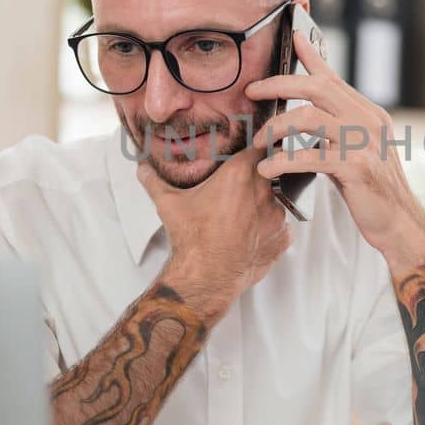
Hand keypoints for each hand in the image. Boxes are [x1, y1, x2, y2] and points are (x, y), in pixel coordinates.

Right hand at [136, 145, 290, 317]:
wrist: (205, 276)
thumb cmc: (191, 239)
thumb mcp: (168, 204)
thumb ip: (154, 181)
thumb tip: (142, 169)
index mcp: (239, 175)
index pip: (260, 148)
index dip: (257, 147)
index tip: (251, 152)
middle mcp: (263, 192)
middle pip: (269, 172)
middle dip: (257, 176)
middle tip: (241, 185)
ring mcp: (276, 216)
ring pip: (277, 200)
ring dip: (264, 203)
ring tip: (243, 213)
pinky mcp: (282, 239)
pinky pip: (280, 226)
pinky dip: (269, 228)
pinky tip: (251, 233)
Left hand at [245, 29, 424, 269]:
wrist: (400, 224)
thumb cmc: (372, 191)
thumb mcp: (356, 152)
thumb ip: (337, 131)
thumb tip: (306, 117)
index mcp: (368, 114)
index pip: (334, 78)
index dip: (312, 55)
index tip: (293, 36)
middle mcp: (369, 121)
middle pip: (317, 87)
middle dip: (280, 84)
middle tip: (253, 91)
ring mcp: (365, 143)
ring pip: (309, 117)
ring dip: (276, 128)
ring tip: (259, 143)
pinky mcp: (357, 167)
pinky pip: (310, 156)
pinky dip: (282, 161)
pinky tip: (267, 170)